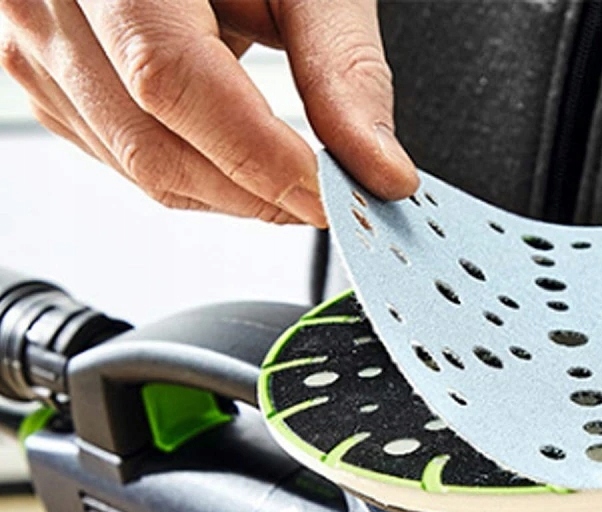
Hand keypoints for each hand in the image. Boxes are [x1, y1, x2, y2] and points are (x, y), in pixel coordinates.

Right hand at [0, 0, 417, 223]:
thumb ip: (344, 71)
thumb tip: (381, 172)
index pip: (170, 77)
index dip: (257, 157)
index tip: (331, 195)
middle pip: (150, 142)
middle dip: (253, 193)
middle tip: (325, 198)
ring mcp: (31, 38)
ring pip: (136, 166)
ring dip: (228, 193)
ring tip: (287, 172)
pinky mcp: (42, 74)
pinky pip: (119, 159)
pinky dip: (192, 175)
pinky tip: (231, 151)